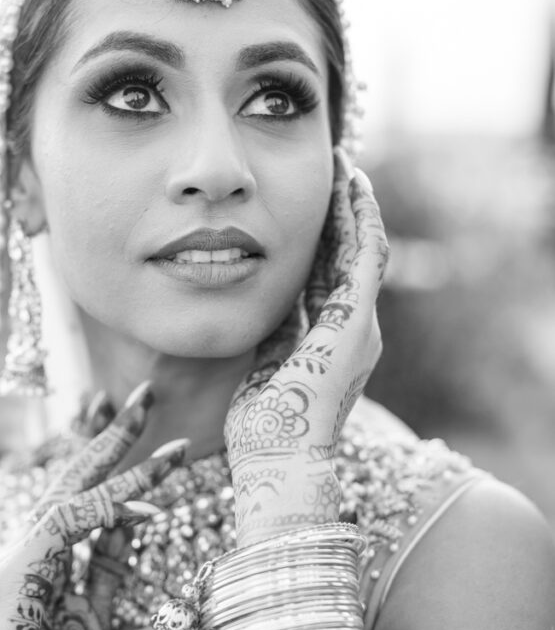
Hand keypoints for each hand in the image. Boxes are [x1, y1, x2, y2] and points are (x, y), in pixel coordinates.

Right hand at [0, 382, 187, 629]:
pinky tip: (146, 503)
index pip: (83, 489)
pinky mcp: (19, 569)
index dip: (120, 460)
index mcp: (44, 549)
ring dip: (128, 467)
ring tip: (175, 450)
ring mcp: (18, 552)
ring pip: (78, 491)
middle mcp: (28, 541)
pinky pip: (69, 523)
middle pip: (75, 473)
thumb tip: (137, 521)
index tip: (166, 446)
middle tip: (146, 393)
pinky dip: (109, 509)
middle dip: (114, 434)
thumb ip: (110, 563)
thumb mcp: (97, 608)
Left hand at [225, 151, 388, 546]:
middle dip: (341, 214)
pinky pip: (366, 257)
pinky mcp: (357, 322)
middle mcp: (354, 331)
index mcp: (332, 342)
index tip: (313, 202)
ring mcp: (360, 326)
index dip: (324, 237)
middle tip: (334, 172)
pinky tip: (355, 189)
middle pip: (348, 257)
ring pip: (362, 249)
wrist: (279, 459)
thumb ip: (275, 334)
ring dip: (354, 208)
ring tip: (345, 169)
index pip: (331, 276)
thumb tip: (267, 307)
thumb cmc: (264, 428)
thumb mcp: (266, 365)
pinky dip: (363, 220)